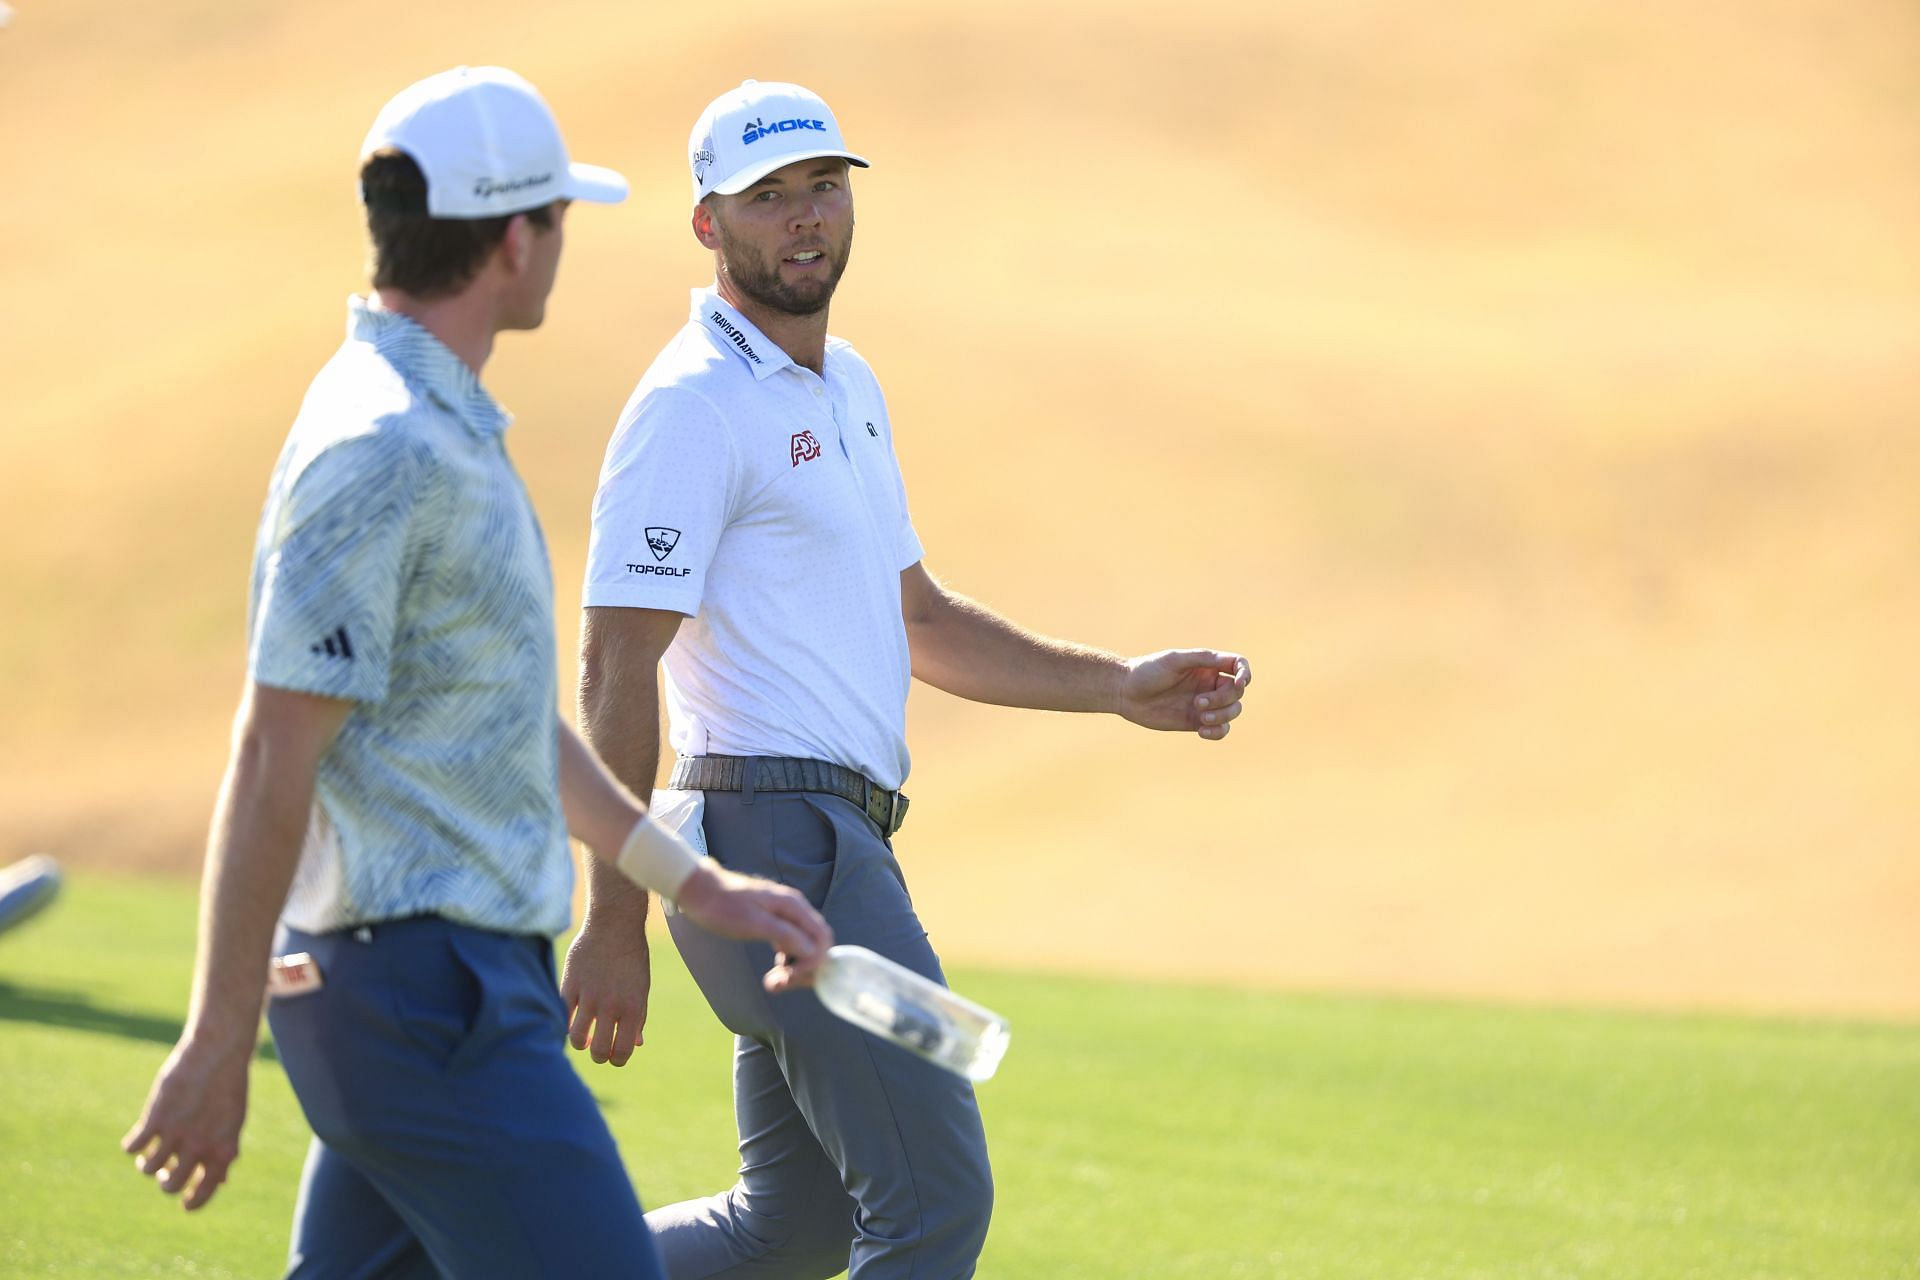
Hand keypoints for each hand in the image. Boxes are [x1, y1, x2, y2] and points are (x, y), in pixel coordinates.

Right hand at [122, 1035, 250, 1210]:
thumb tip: (219, 1183)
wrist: (218, 1052)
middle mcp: (199, 1147)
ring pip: (148, 1168)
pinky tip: (138, 1136)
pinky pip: (133, 1146)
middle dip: (164, 1181)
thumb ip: (224, 1153)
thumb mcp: (233, 1123)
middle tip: (165, 1168)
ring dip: (146, 1164)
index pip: (203, 1193)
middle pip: (169, 1186)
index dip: (191, 1203)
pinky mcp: (156, 1118)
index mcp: (223, 1151)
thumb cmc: (228, 1087)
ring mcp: (177, 1133)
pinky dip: (132, 1145)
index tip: (183, 1202)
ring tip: (149, 1152)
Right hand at [561, 921, 651, 1066]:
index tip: (614, 1056)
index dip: (617, 1060)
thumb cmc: (631, 958)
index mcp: (632, 1008)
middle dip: (598, 1056)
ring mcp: (588, 996)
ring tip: (585, 1035)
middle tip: (598, 1048)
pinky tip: (574, 1017)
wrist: (614, 926)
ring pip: (577, 1038)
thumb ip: (637, 1017)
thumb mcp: (641, 988)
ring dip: (581, 1043)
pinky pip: (563, 1016)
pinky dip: (568, 1022)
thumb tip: (635, 1045)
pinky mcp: (570, 986)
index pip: (622, 1051)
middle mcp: (610, 1006)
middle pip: (599, 1051)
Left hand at [676, 864, 834, 991]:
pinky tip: (775, 970)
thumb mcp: (754, 924)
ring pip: (805, 946)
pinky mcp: (776, 921)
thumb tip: (813, 952)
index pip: (821, 938)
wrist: (701, 891)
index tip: (790, 978)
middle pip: (817, 944)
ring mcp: (786, 915)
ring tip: (774, 983)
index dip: (814, 962)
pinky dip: (788, 960)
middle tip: (778, 985)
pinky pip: (793, 944)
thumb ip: (786, 935)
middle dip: (804, 969)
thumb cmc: (724, 906)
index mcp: (794, 906)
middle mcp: (795, 909)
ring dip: (796, 967)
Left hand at [1119, 648, 1251, 739]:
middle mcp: (1209, 684)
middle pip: (1237, 693)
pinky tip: (1202, 731)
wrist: (1126, 693)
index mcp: (1207, 665)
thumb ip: (1203, 659)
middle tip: (1198, 702)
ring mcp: (1205, 704)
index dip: (1245, 674)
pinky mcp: (1196, 722)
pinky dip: (1218, 732)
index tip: (1240, 683)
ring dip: (1222, 716)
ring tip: (1201, 717)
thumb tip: (1233, 664)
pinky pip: (1220, 730)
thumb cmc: (1148, 671)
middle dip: (1223, 700)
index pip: (1239, 666)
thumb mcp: (1175, 660)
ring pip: (1232, 712)